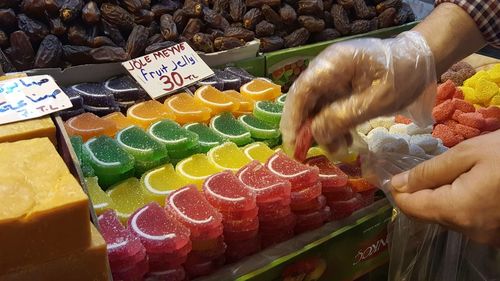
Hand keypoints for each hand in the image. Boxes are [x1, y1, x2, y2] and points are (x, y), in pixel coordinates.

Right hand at [280, 31, 435, 154]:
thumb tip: (316, 134)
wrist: (421, 60)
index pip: (301, 92)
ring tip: (338, 150)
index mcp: (332, 64)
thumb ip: (344, 116)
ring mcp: (332, 78)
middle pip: (304, 100)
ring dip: (322, 130)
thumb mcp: (377, 100)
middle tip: (309, 153)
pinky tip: (345, 141)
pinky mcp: (340, 87)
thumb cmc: (403, 75)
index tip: (293, 144)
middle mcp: (325, 69)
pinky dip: (334, 126)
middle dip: (306, 128)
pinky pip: (329, 108)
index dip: (293, 119)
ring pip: (316, 107)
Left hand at [391, 130, 499, 245]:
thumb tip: (399, 184)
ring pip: (448, 217)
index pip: (410, 208)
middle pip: (428, 213)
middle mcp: (469, 231)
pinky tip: (475, 184)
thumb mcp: (469, 153)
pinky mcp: (499, 235)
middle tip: (431, 167)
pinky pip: (469, 220)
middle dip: (422, 192)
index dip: (399, 191)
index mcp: (456, 210)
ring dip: (443, 197)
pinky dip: (463, 203)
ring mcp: (486, 237)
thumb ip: (429, 171)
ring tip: (456, 172)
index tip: (397, 174)